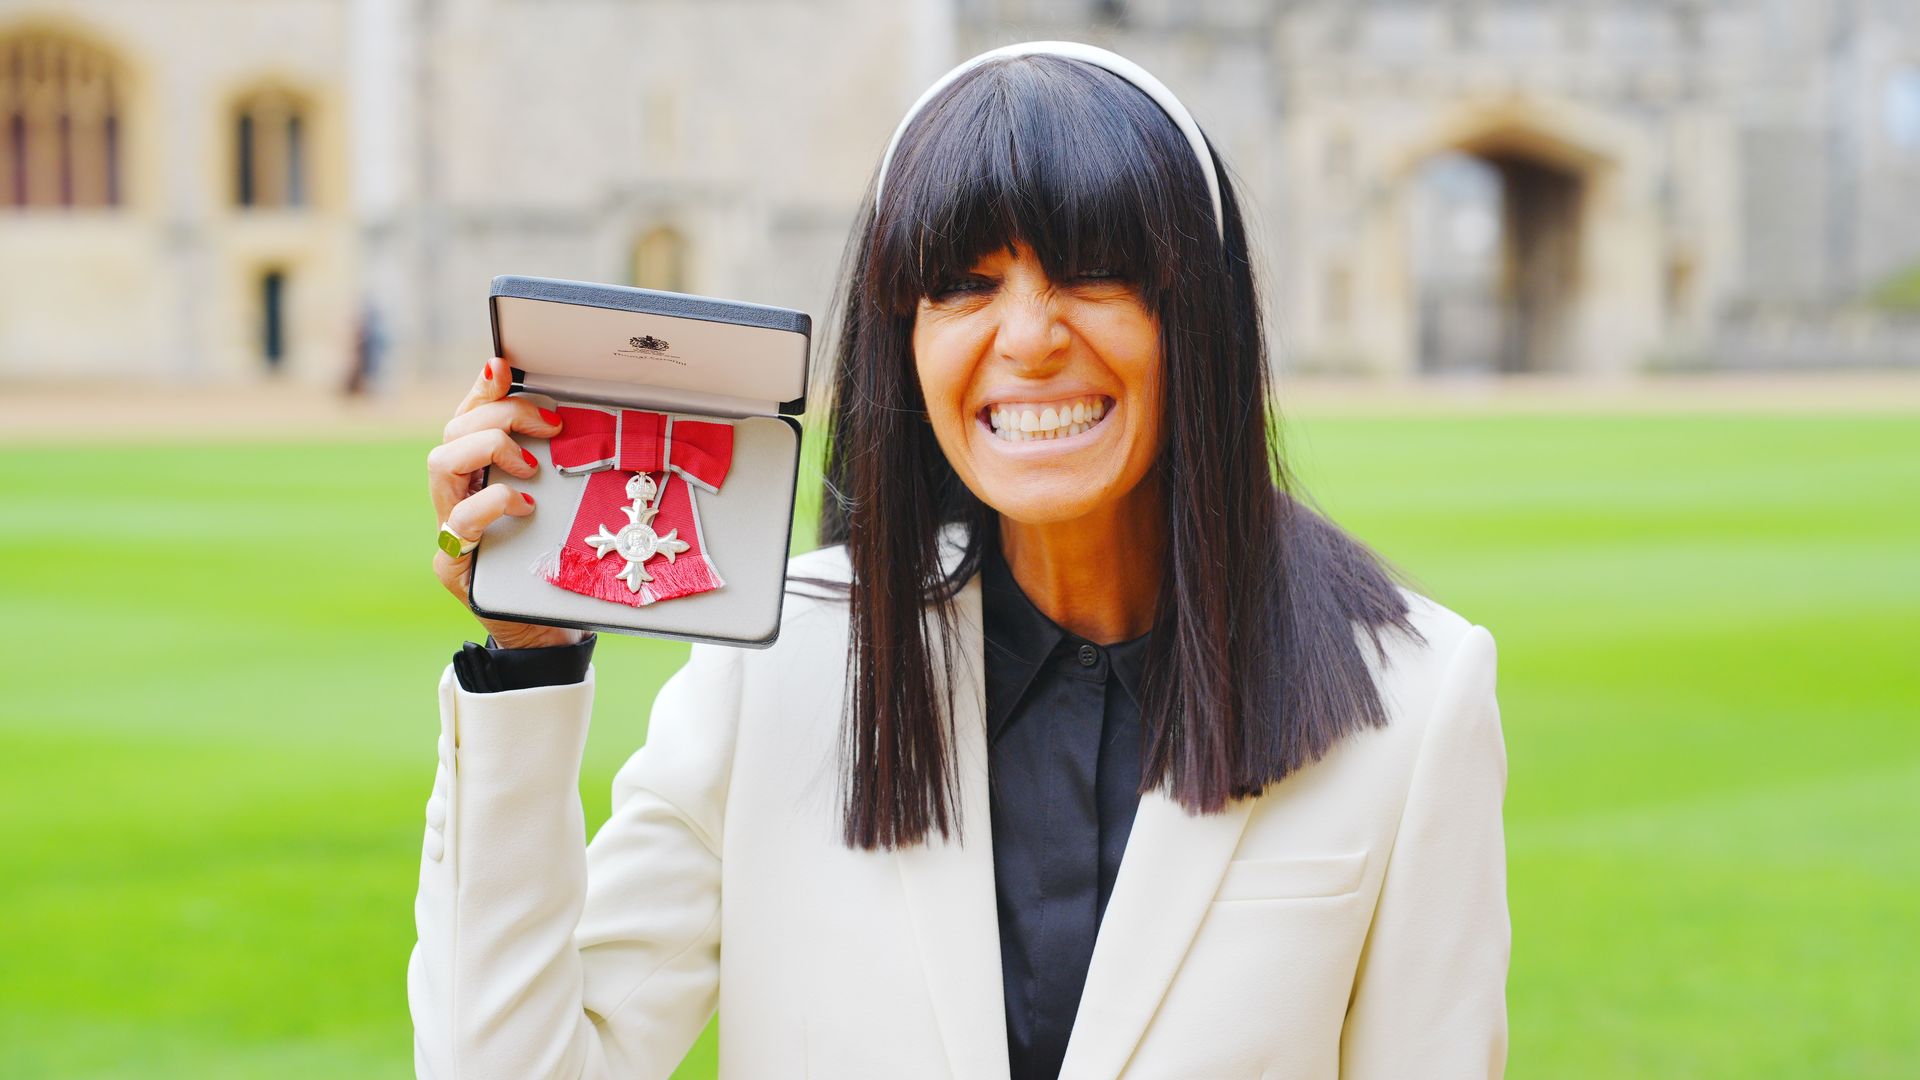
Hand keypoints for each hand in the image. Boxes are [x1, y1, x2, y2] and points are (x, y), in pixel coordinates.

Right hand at [428, 358, 582, 649]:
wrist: (548, 630)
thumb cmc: (555, 560)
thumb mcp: (563, 504)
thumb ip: (558, 467)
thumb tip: (575, 419)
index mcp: (478, 474)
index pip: (467, 417)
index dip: (481, 389)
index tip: (504, 366)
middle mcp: (455, 496)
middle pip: (453, 432)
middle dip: (500, 417)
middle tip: (549, 427)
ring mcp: (449, 529)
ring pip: (440, 466)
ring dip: (488, 451)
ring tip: (531, 467)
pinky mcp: (453, 565)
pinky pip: (458, 524)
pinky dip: (491, 504)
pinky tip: (523, 505)